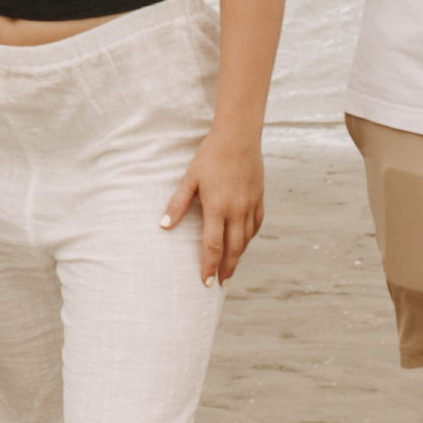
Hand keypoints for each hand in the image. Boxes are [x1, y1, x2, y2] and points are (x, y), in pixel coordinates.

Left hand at [163, 127, 265, 283]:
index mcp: (217, 208)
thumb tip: (163, 226)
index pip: (213, 246)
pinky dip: (249, 238)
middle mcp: (237, 211)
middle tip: (221, 284)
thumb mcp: (189, 179)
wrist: (239, 138)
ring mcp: (250, 206)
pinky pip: (256, 226)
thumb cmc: (210, 157)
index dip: (209, 266)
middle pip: (233, 249)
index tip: (206, 282)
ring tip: (230, 269)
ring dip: (238, 256)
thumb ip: (177, 204)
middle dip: (227, 269)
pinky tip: (243, 243)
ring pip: (246, 239)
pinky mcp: (259, 199)